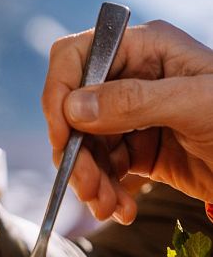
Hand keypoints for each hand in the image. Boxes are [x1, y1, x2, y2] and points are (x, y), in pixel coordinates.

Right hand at [42, 20, 212, 222]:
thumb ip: (134, 101)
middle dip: (76, 152)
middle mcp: (131, 77)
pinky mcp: (138, 149)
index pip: (76, 57)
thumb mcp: (197, 105)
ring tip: (107, 207)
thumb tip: (73, 108)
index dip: (59, 94)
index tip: (63, 137)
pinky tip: (119, 209)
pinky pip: (103, 167)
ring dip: (89, 179)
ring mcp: (133, 115)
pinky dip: (104, 190)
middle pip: (74, 109)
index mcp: (145, 48)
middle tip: (88, 188)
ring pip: (84, 144)